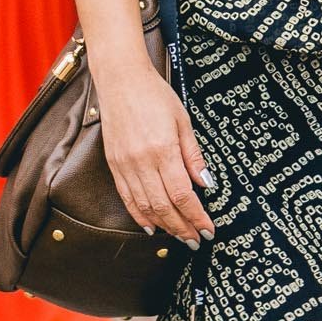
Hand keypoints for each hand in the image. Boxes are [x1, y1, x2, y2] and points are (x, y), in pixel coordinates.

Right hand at [96, 59, 215, 245]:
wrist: (120, 79)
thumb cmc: (155, 95)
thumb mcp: (183, 121)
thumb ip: (193, 155)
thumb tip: (206, 183)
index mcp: (162, 150)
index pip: (182, 195)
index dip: (196, 217)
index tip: (208, 230)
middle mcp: (141, 161)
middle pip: (164, 207)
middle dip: (182, 228)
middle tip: (196, 241)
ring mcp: (124, 165)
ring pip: (145, 206)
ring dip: (164, 226)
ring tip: (180, 236)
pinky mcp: (113, 164)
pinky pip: (127, 197)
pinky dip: (140, 215)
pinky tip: (152, 226)